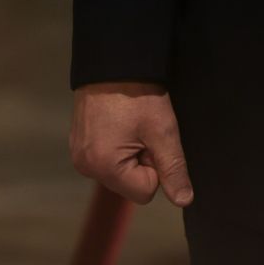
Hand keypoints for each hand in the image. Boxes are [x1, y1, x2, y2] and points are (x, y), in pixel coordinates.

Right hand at [69, 82, 193, 207]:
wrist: (114, 64)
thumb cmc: (139, 97)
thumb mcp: (163, 132)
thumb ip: (173, 169)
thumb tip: (184, 200)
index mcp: (104, 168)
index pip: (145, 193)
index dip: (157, 169)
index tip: (154, 142)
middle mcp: (86, 167)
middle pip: (130, 184)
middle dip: (143, 162)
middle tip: (143, 131)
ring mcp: (79, 156)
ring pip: (120, 172)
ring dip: (132, 154)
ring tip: (132, 126)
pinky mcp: (79, 145)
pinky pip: (107, 159)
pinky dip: (119, 146)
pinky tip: (121, 124)